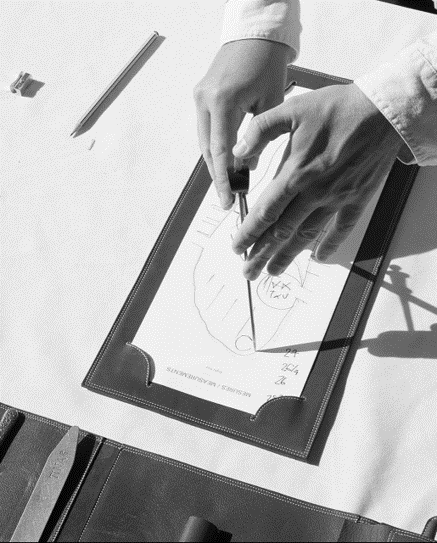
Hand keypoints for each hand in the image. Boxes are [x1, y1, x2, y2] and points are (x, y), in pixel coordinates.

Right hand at [193, 39, 290, 209]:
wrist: (255, 34)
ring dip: (215, 163)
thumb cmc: (267, 62)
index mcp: (223, 101)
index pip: (220, 151)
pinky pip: (206, 129)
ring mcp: (200, 97)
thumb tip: (249, 164)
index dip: (224, 179)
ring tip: (229, 182)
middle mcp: (205, 100)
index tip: (227, 199)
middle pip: (206, 150)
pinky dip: (214, 146)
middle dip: (218, 175)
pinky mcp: (201, 96)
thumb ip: (261, 137)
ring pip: (204, 141)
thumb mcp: (272, 101)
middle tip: (228, 197)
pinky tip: (226, 159)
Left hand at [231, 83, 404, 280]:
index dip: (248, 232)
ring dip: (288, 255)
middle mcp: (314, 192)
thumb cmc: (338, 107)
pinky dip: (329, 245)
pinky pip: (341, 229)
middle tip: (248, 271)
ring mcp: (337, 198)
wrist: (384, 110)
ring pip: (307, 235)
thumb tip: (238, 152)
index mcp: (296, 172)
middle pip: (282, 231)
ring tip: (272, 271)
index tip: (237, 247)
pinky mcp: (357, 199)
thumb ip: (261, 130)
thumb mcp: (292, 108)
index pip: (265, 211)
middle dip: (262, 253)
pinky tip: (318, 257)